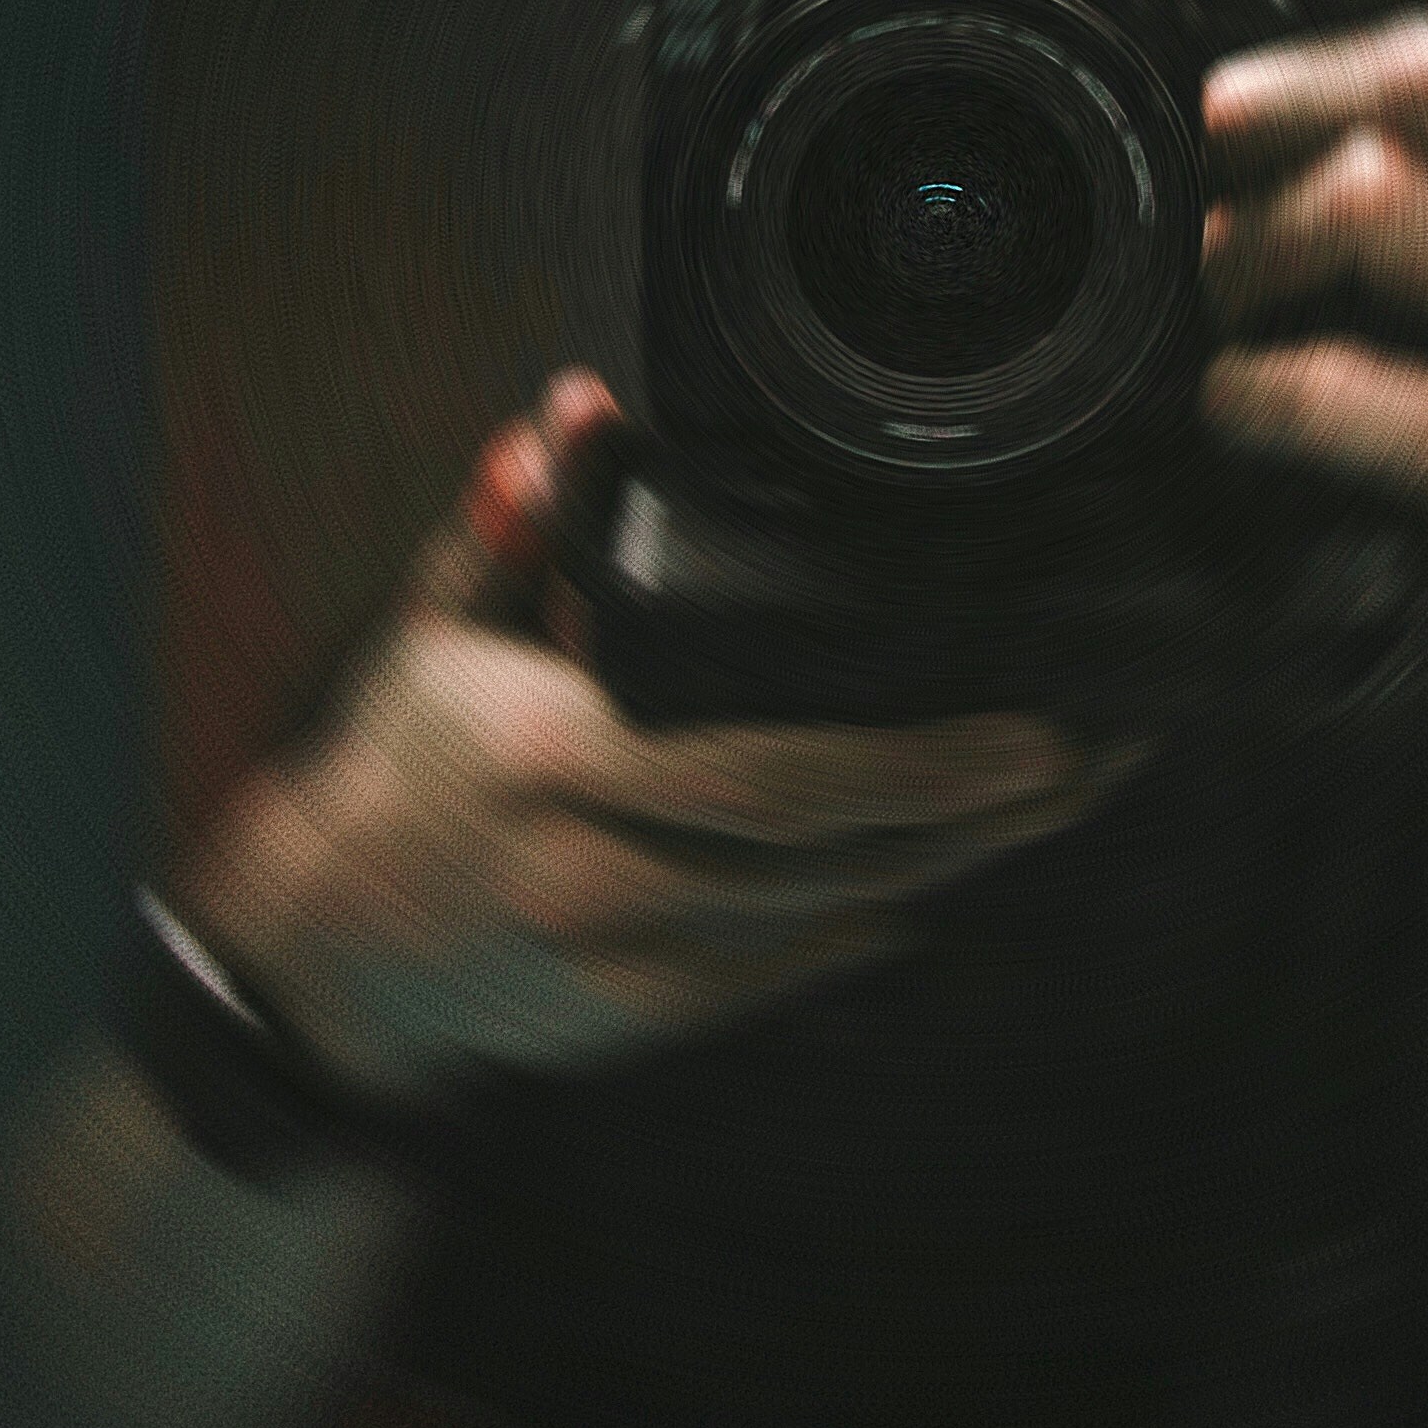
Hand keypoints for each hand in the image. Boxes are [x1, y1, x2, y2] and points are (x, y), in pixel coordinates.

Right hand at [171, 372, 1102, 1103]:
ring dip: (961, 860)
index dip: (917, 763)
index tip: (1037, 728)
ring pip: (832, 920)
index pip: (768, 772)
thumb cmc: (403, 767)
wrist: (323, 956)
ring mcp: (623, 965)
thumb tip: (575, 407)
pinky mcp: (646, 1020)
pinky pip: (797, 969)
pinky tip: (962, 863)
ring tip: (1066, 796)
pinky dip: (884, 915)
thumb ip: (512, 524)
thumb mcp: (436, 631)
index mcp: (552, 766)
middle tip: (1104, 753)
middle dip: (982, 810)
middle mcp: (592, 878)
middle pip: (831, 856)